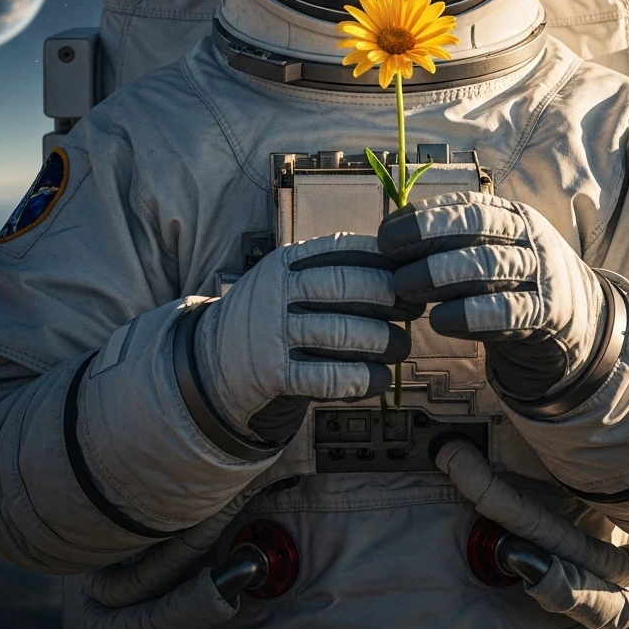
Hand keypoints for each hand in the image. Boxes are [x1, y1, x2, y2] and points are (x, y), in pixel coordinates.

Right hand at [196, 233, 419, 442]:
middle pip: (346, 287)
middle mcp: (278, 291)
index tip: (411, 274)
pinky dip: (361, 379)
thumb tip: (400, 268)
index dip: (384, 261)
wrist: (214, 360)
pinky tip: (381, 379)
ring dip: (383, 341)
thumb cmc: (272, 314)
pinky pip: (327, 377)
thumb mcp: (289, 278)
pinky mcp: (272, 374)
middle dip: (390, 298)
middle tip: (414, 310)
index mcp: (287, 261)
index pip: (343, 249)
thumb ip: (331, 269)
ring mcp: (273, 332)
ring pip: (341, 332)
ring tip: (402, 347)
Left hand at [378, 192, 613, 409]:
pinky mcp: (548, 313)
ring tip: (405, 288)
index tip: (385, 234)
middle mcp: (528, 237)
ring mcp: (542, 272)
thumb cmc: (515, 284)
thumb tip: (390, 237)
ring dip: (441, 275)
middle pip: (477, 227)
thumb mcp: (490, 252)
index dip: (423, 217)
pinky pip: (508, 310)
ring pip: (489, 265)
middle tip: (390, 259)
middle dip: (428, 238)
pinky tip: (440, 321)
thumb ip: (450, 244)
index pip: (466, 206)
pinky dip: (470, 315)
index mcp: (511, 216)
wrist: (578, 324)